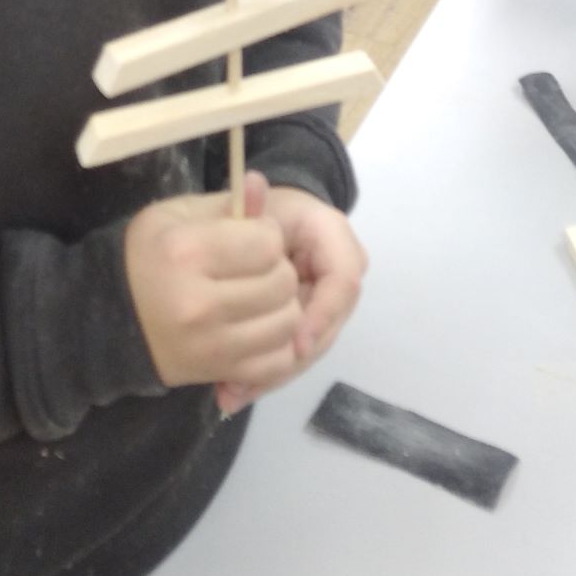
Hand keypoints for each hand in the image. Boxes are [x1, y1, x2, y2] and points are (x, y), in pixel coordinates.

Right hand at [125, 170, 301, 397]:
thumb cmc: (149, 255)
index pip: (267, 244)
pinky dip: (279, 345)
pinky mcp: (217, 372)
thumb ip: (226, 202)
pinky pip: (276, 363)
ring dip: (282, 307)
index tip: (253, 238)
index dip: (268, 235)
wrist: (110, 318)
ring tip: (261, 298)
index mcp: (186, 253)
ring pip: (287, 324)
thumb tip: (260, 182)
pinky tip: (260, 329)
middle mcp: (198, 304)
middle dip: (279, 270)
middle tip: (259, 269)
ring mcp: (209, 345)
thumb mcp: (177, 216)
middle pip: (282, 284)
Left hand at [215, 186, 367, 414]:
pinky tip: (230, 392)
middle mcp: (336, 269)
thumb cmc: (249, 208)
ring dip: (273, 374)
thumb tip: (254, 183)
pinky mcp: (306, 321)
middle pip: (328, 325)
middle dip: (291, 359)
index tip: (297, 343)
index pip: (344, 278)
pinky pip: (291, 352)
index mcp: (329, 233)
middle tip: (248, 384)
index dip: (324, 313)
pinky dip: (264, 374)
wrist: (253, 219)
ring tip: (231, 393)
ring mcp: (323, 299)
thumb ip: (247, 202)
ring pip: (309, 347)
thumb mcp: (241, 204)